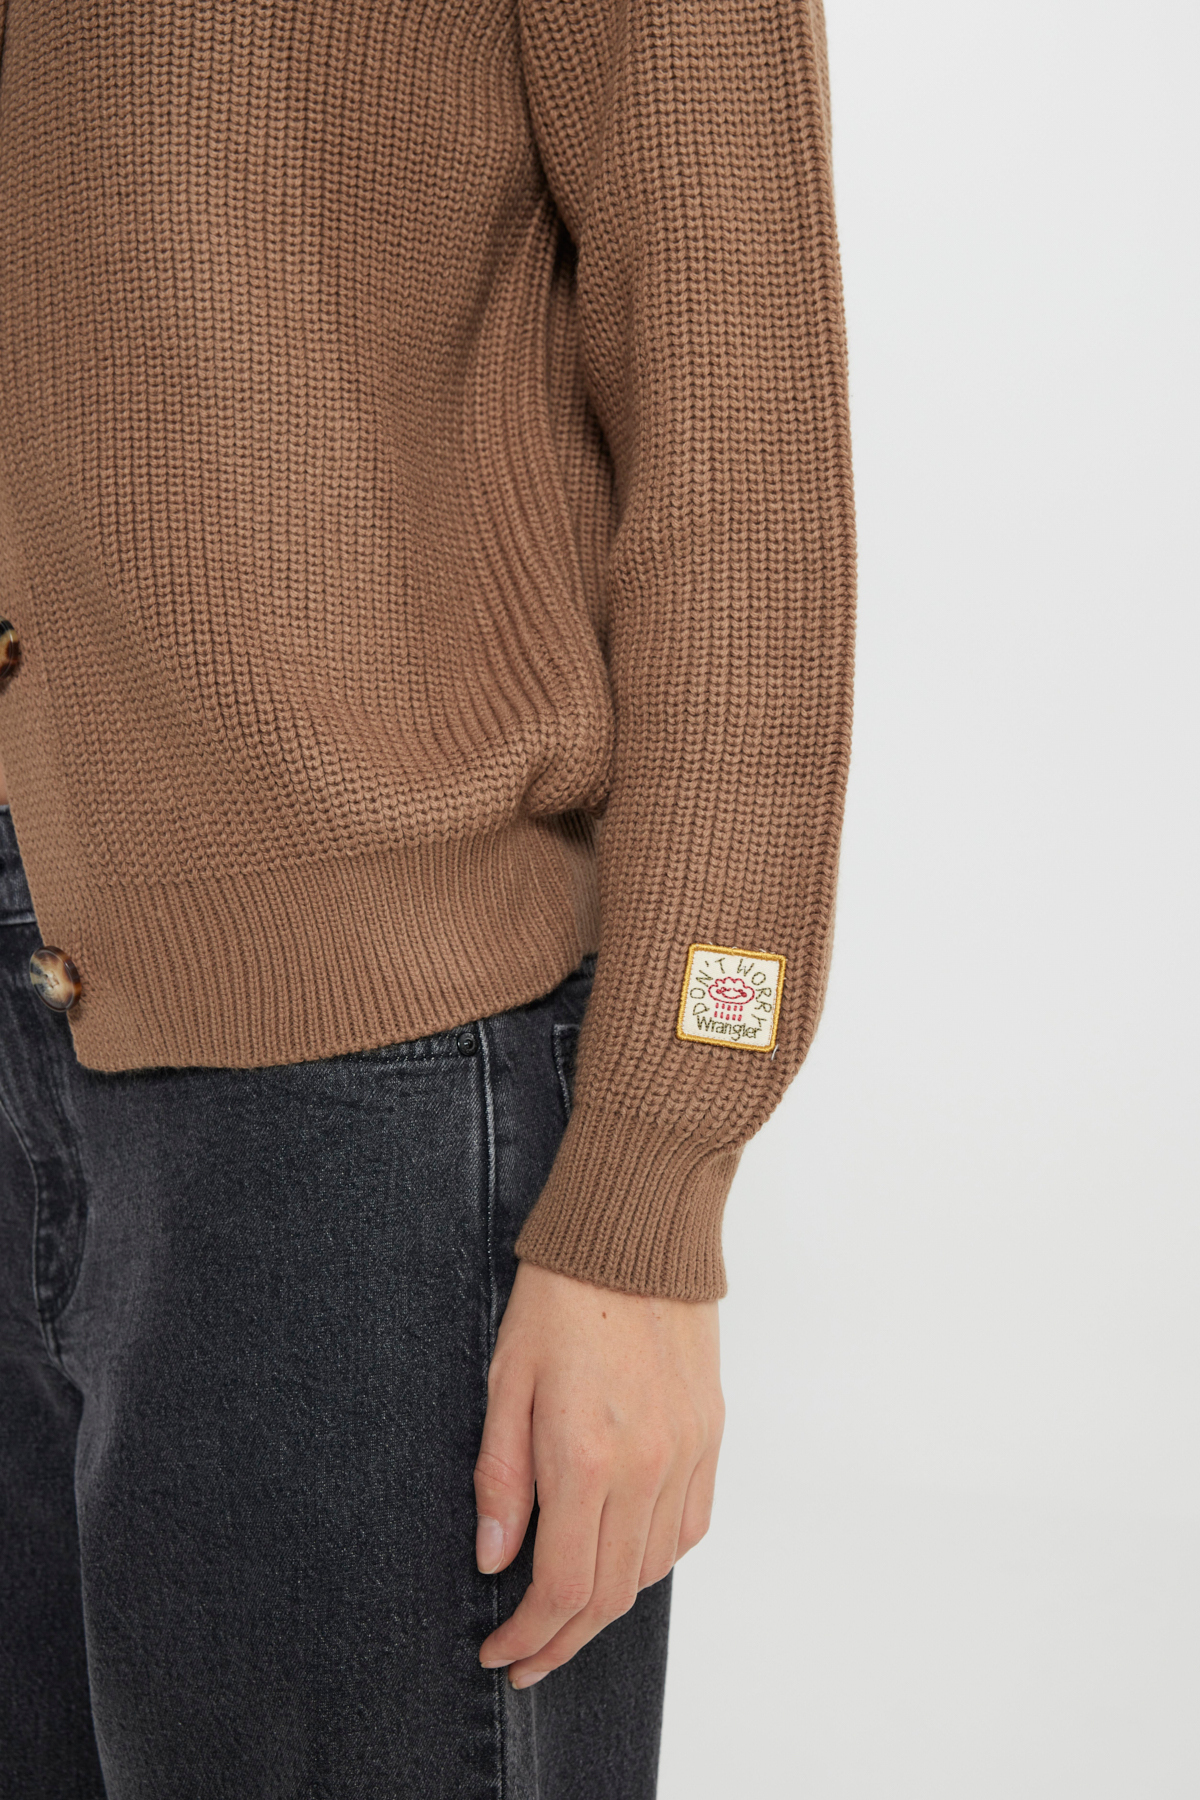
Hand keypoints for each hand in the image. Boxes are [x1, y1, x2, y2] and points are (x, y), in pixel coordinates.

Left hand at [474, 1259, 722, 1686]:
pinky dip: (655, 1560)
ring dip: (609, 1606)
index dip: (530, 1636)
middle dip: (563, 1639)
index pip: (563, 1588)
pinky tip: (624, 1560)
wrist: (637, 1232)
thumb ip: (501, 1477)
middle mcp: (646, 1467)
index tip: (500, 1653)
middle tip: (526, 1656)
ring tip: (567, 1615)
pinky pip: (690, 1526)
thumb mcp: (506, 1381)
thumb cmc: (560, 1297)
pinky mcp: (710, 1434)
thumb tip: (496, 1559)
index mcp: (585, 1457)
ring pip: (653, 1569)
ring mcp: (686, 1452)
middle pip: (610, 1594)